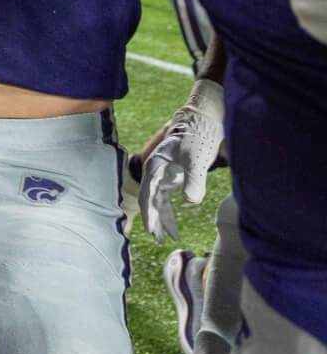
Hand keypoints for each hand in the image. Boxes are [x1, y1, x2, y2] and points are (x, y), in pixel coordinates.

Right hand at [142, 77, 223, 240]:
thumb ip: (194, 180)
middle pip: (151, 199)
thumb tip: (190, 202)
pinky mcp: (173, 169)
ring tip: (170, 234)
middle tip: (162, 239)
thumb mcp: (197, 157)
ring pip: (159, 198)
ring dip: (163, 215)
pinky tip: (175, 215)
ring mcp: (164, 170)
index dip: (151, 215)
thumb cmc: (199, 134)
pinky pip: (167, 192)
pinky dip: (170, 206)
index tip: (155, 232)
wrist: (205, 114)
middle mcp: (156, 169)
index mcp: (155, 166)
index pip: (148, 196)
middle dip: (155, 220)